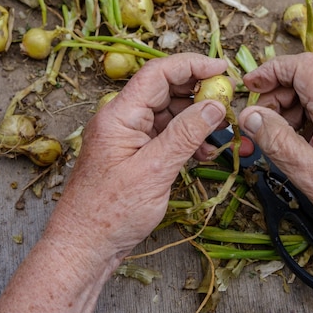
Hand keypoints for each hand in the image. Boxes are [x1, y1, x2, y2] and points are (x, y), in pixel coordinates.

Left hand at [46, 53, 227, 258]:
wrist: (85, 247)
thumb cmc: (109, 213)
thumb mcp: (154, 171)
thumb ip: (185, 135)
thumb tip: (214, 106)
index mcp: (119, 115)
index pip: (158, 74)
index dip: (191, 65)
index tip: (222, 69)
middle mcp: (123, 120)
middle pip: (165, 91)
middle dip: (199, 93)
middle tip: (228, 102)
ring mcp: (129, 137)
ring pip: (169, 114)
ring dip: (196, 121)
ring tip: (220, 135)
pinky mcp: (136, 155)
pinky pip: (166, 136)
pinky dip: (187, 140)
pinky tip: (204, 152)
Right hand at [237, 53, 312, 247]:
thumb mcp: (309, 176)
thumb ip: (276, 141)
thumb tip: (248, 115)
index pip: (303, 66)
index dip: (272, 70)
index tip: (250, 86)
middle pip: (307, 75)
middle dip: (276, 92)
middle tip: (259, 122)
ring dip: (288, 105)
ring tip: (278, 136)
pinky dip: (303, 114)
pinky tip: (297, 140)